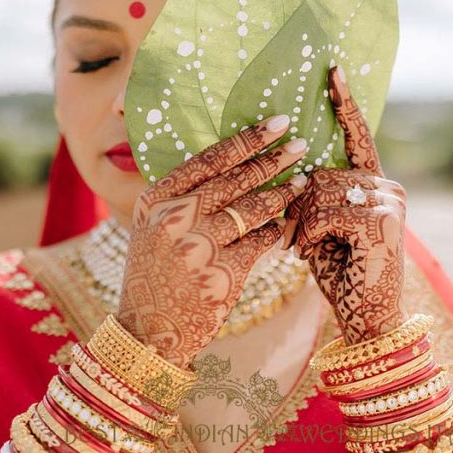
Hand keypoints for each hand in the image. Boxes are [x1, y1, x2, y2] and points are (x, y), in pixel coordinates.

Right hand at [117, 114, 307, 366]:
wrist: (149, 329)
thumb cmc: (157, 270)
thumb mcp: (153, 225)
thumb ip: (183, 195)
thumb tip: (233, 158)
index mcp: (156, 199)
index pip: (209, 159)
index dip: (247, 138)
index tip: (276, 123)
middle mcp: (175, 219)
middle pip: (235, 179)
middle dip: (273, 158)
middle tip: (301, 144)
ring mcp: (199, 246)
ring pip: (254, 208)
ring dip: (283, 192)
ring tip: (302, 180)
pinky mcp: (222, 274)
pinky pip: (261, 241)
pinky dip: (275, 230)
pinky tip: (282, 224)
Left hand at [284, 66, 407, 344]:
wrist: (367, 319)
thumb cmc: (340, 274)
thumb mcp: (321, 228)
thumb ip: (315, 198)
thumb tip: (291, 174)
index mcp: (375, 184)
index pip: (358, 137)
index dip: (344, 103)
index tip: (332, 69)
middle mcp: (389, 186)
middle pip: (322, 172)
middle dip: (298, 207)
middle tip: (296, 238)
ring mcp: (390, 202)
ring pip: (320, 191)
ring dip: (301, 224)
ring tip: (305, 249)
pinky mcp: (383, 221)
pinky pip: (326, 212)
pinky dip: (308, 234)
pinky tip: (313, 254)